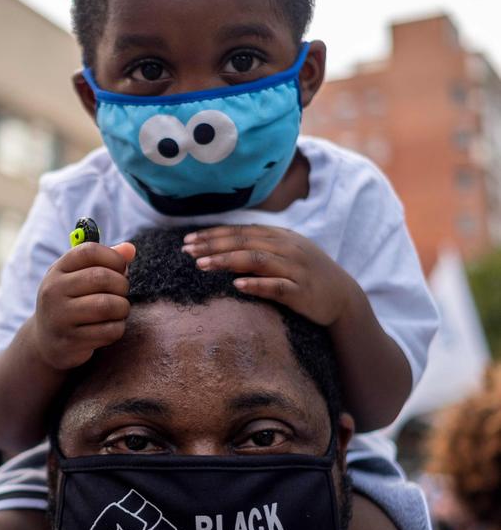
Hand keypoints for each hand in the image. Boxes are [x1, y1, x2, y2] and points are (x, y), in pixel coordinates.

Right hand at [32, 241, 135, 369]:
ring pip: (107, 305)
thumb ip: (105, 261)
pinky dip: (117, 328)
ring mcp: (60, 317)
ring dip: (122, 308)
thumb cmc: (71, 302)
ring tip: (119, 310)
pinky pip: (109, 331)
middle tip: (121, 293)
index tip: (120, 268)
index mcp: (57, 270)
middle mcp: (54, 291)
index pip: (89, 252)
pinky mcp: (71, 341)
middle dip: (122, 285)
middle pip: (101, 278)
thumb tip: (130, 249)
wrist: (46, 341)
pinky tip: (111, 327)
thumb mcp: (80, 277)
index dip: (113, 257)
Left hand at [182, 225, 355, 325]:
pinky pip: (276, 286)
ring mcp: (294, 269)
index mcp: (280, 237)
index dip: (213, 235)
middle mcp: (287, 248)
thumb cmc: (308, 275)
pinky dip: (256, 284)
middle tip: (186, 251)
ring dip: (227, 260)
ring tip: (202, 265)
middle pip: (244, 242)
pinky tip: (237, 285)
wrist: (343, 297)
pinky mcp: (301, 292)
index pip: (241, 232)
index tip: (188, 241)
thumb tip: (223, 245)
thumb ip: (260, 246)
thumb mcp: (286, 254)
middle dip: (212, 245)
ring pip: (256, 260)